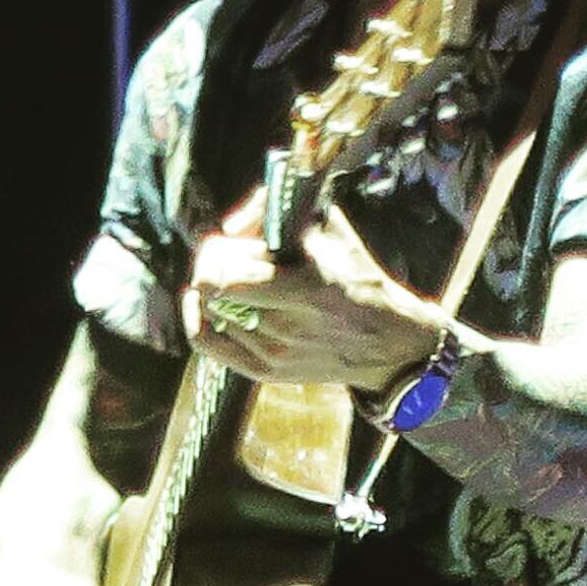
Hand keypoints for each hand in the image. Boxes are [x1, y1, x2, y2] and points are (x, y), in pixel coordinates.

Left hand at [182, 193, 447, 393]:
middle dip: (212, 262)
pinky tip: (204, 301)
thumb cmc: (362, 281)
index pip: (229, 277)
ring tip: (231, 274)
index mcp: (307, 290)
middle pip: (212, 292)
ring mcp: (273, 355)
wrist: (389, 345)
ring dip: (212, 287)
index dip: (219, 251)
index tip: (230, 237)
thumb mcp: (334, 232)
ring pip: (209, 312)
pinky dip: (197, 318)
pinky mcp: (265, 372)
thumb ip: (283, 213)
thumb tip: (235, 222)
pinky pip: (208, 345)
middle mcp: (286, 328)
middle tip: (225, 251)